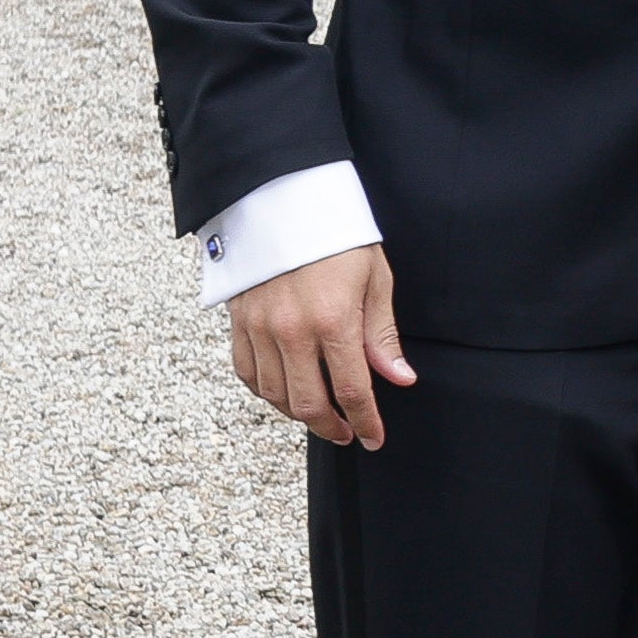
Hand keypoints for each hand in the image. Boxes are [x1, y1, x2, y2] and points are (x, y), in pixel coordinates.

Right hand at [229, 244, 413, 447]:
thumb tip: (399, 378)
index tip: (374, 438)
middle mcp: (292, 330)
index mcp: (333, 320)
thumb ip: (381, 334)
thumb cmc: (335, 236)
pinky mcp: (239, 321)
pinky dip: (266, 391)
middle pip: (308, 403)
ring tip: (320, 414)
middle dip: (331, 427)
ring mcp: (260, 327)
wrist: (282, 199)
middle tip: (347, 433)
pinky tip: (284, 392)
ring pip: (274, 395)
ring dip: (298, 413)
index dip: (366, 422)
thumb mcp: (374, 278)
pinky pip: (247, 373)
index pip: (352, 390)